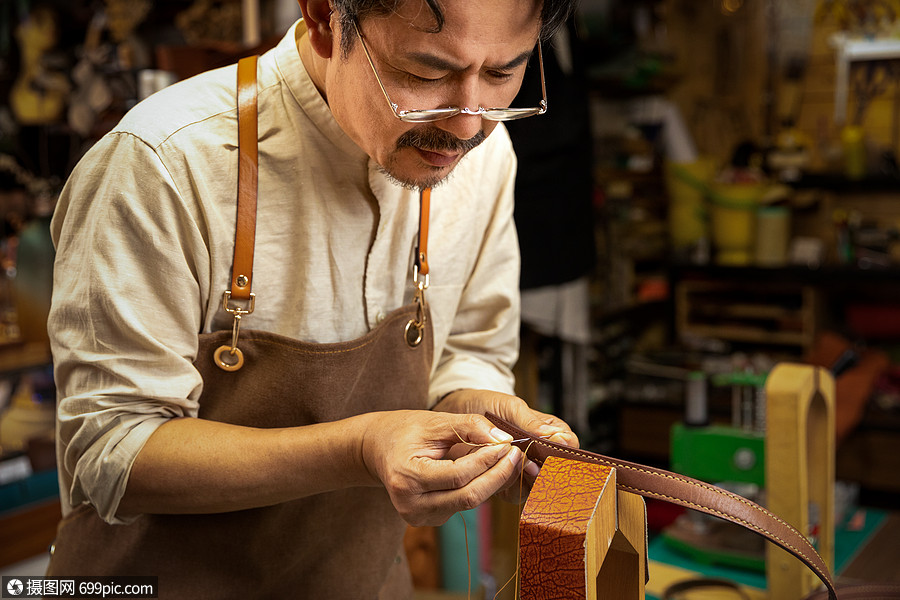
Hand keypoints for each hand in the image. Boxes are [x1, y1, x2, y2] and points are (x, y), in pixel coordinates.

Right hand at [359, 410, 522, 525]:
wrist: (377, 450)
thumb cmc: (404, 431)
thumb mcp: (434, 421)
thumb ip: (468, 426)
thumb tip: (502, 440)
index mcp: (406, 477)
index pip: (458, 475)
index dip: (487, 460)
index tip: (508, 444)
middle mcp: (410, 504)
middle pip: (467, 496)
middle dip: (497, 475)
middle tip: (516, 454)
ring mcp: (419, 517)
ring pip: (468, 503)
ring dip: (492, 481)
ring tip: (507, 458)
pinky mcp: (429, 520)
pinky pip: (462, 505)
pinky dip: (479, 487)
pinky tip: (489, 470)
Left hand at [433, 390, 578, 500]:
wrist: (454, 414)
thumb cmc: (485, 405)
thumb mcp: (508, 406)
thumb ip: (528, 420)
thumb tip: (551, 436)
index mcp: (546, 431)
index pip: (567, 444)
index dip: (565, 449)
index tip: (554, 448)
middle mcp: (538, 453)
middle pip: (556, 469)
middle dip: (548, 470)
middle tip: (535, 465)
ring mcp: (522, 470)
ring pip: (538, 484)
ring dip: (529, 480)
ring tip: (518, 468)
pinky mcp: (505, 483)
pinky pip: (515, 493)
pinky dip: (511, 487)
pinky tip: (502, 478)